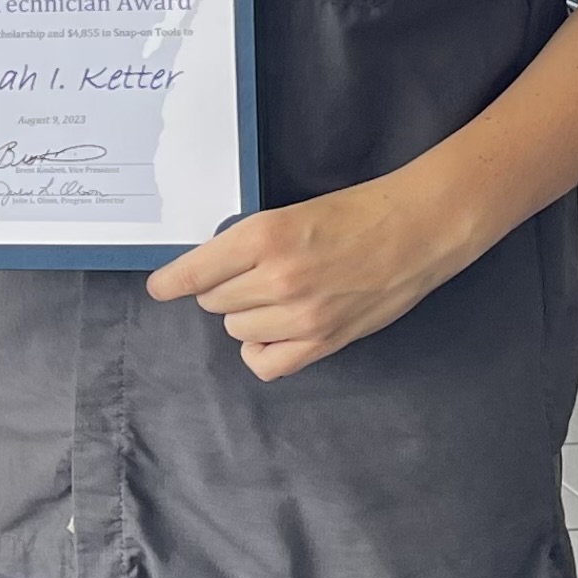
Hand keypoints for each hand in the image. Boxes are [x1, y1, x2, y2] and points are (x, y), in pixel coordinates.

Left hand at [145, 173, 470, 380]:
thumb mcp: (288, 214)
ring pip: (236, 329)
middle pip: (214, 302)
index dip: (172, 281)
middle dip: (223, 289)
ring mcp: (301, 315)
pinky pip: (266, 363)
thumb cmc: (356, 213)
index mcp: (264, 237)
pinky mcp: (324, 341)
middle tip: (252, 274)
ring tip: (276, 295)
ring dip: (246, 315)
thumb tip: (204, 271)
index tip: (161, 287)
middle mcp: (278, 278)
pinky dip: (262, 350)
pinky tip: (273, 332)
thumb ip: (246, 245)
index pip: (194, 272)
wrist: (417, 229)